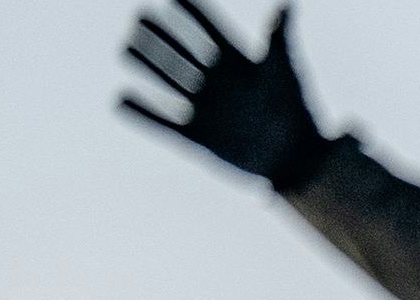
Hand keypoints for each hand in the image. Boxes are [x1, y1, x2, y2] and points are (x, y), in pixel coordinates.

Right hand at [119, 1, 330, 192]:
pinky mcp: (198, 139)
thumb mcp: (285, 74)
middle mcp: (218, 84)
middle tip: (140, 18)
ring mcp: (206, 110)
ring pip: (168, 81)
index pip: (208, 31)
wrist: (299, 162)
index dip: (192, 13)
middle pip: (181, 53)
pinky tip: (120, 100)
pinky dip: (141, 113)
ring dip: (147, 64)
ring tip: (126, 48)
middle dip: (159, 36)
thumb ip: (279, 40)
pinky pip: (163, 124)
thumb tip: (287, 6)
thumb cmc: (298, 115)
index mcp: (238, 65)